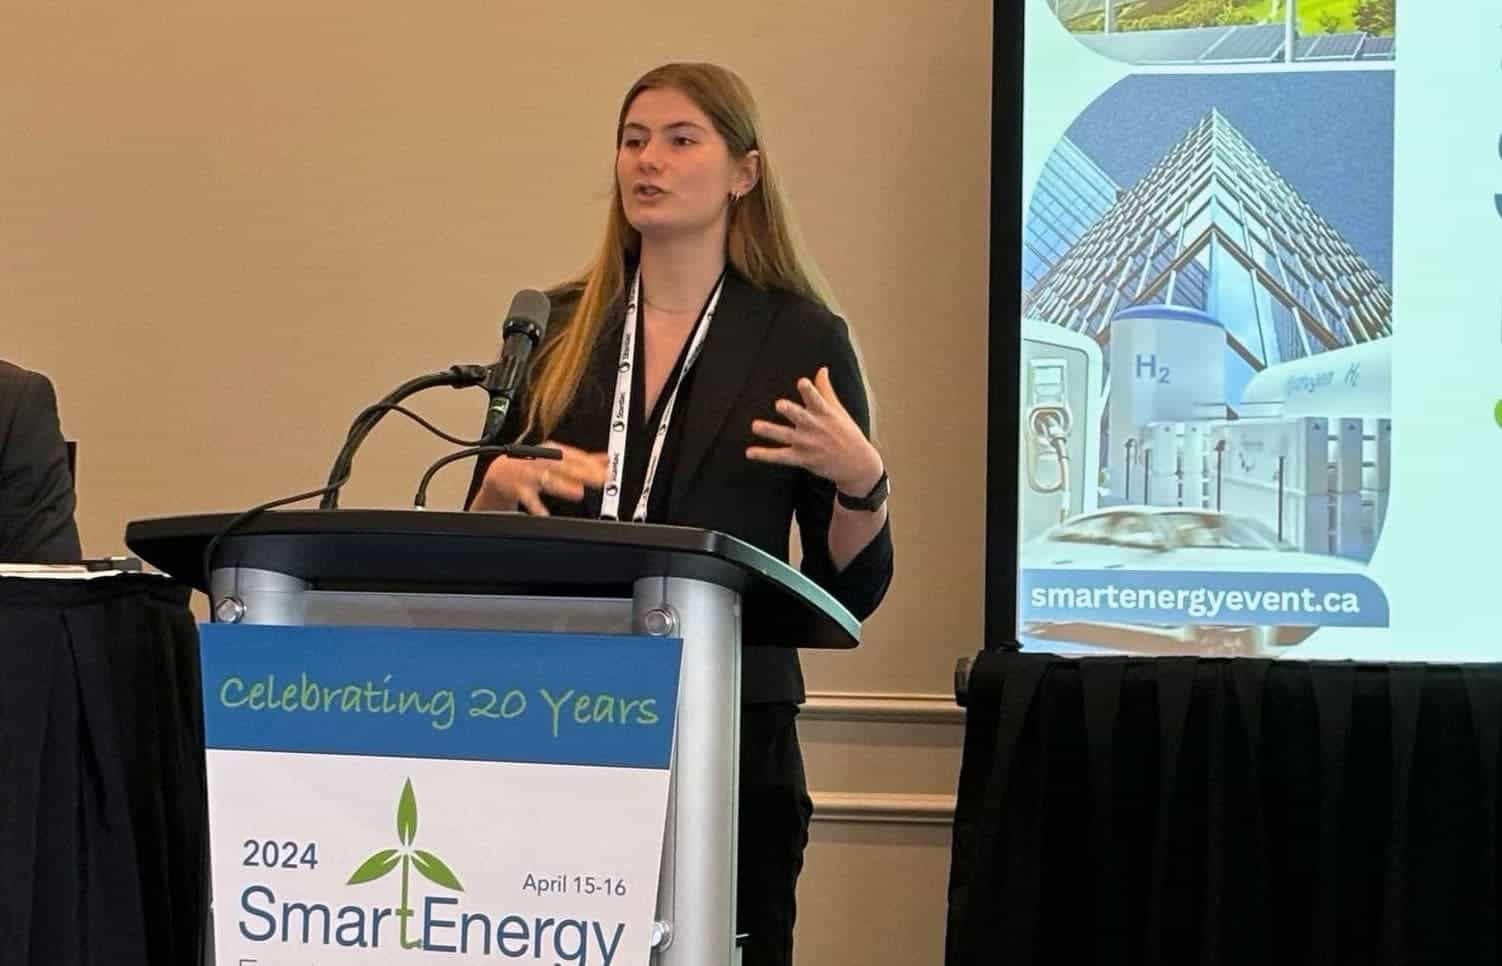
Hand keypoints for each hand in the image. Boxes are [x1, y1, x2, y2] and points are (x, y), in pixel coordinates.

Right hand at [472, 441, 607, 515]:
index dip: (591, 463)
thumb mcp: (556, 458)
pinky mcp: (518, 489)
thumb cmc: (531, 465)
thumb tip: (606, 459)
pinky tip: (544, 514)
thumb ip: (582, 460)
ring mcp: (529, 475)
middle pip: (564, 466)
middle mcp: (540, 460)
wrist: (499, 474)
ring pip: (547, 479)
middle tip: (599, 480)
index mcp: (551, 451)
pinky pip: (528, 499)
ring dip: (562, 486)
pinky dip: (536, 507)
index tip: (607, 471)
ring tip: (578, 493)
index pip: (574, 455)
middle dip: (583, 473)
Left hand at [747, 366, 883, 495]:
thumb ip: (825, 389)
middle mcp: (815, 427)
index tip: (802, 382)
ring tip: (755, 426)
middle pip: (801, 417)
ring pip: (786, 436)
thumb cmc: (846, 432)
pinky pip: (781, 457)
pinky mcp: (803, 458)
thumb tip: (822, 369)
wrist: (858, 465)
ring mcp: (808, 444)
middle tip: (779, 404)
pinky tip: (749, 452)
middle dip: (791, 411)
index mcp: (825, 413)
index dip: (810, 391)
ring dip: (771, 431)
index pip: (817, 399)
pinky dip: (765, 455)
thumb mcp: (838, 410)